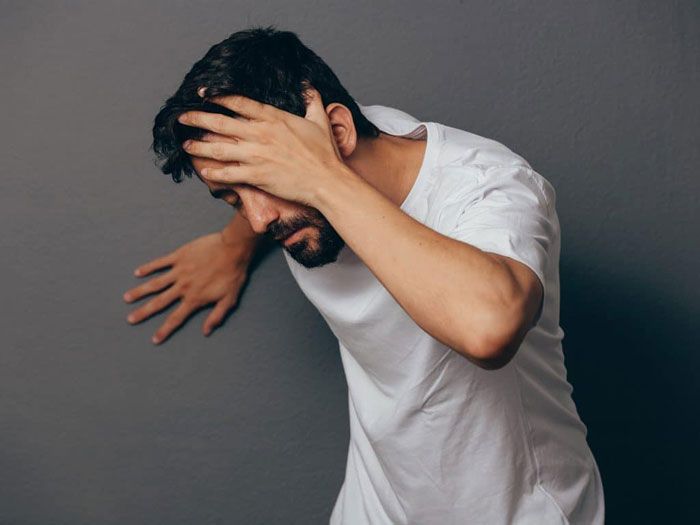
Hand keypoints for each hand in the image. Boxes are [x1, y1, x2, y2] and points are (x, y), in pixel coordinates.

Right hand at [123, 232, 252, 343]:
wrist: (233, 249)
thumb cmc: (233, 274)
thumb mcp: (229, 299)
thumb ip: (216, 316)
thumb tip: (206, 332)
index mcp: (195, 298)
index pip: (176, 318)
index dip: (165, 330)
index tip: (154, 339)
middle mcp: (183, 287)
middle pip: (159, 302)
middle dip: (144, 312)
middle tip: (130, 319)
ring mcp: (179, 271)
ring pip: (155, 283)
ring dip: (140, 291)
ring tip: (127, 298)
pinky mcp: (179, 256)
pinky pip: (160, 263)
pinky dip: (148, 268)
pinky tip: (138, 272)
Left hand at [177, 86, 345, 206]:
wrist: (326, 181)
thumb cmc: (325, 153)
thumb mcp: (320, 121)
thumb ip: (312, 100)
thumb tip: (309, 85)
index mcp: (273, 118)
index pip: (238, 102)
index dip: (217, 96)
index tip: (202, 94)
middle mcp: (261, 134)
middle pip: (221, 123)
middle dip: (197, 119)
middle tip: (182, 118)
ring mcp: (256, 155)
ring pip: (219, 149)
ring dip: (200, 147)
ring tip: (187, 145)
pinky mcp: (257, 175)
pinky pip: (229, 174)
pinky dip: (214, 173)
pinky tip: (204, 171)